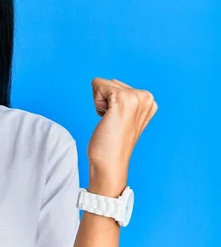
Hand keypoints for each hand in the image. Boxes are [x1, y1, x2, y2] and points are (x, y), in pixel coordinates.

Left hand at [87, 78, 157, 194]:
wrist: (110, 163)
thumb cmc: (112, 143)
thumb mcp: (123, 116)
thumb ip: (122, 100)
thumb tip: (107, 83)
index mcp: (149, 100)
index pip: (115, 85)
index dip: (109, 103)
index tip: (117, 121)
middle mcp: (146, 97)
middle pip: (108, 82)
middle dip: (104, 101)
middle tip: (113, 123)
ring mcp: (137, 98)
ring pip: (102, 84)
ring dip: (100, 103)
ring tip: (111, 122)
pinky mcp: (124, 99)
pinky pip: (97, 86)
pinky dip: (96, 104)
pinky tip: (106, 120)